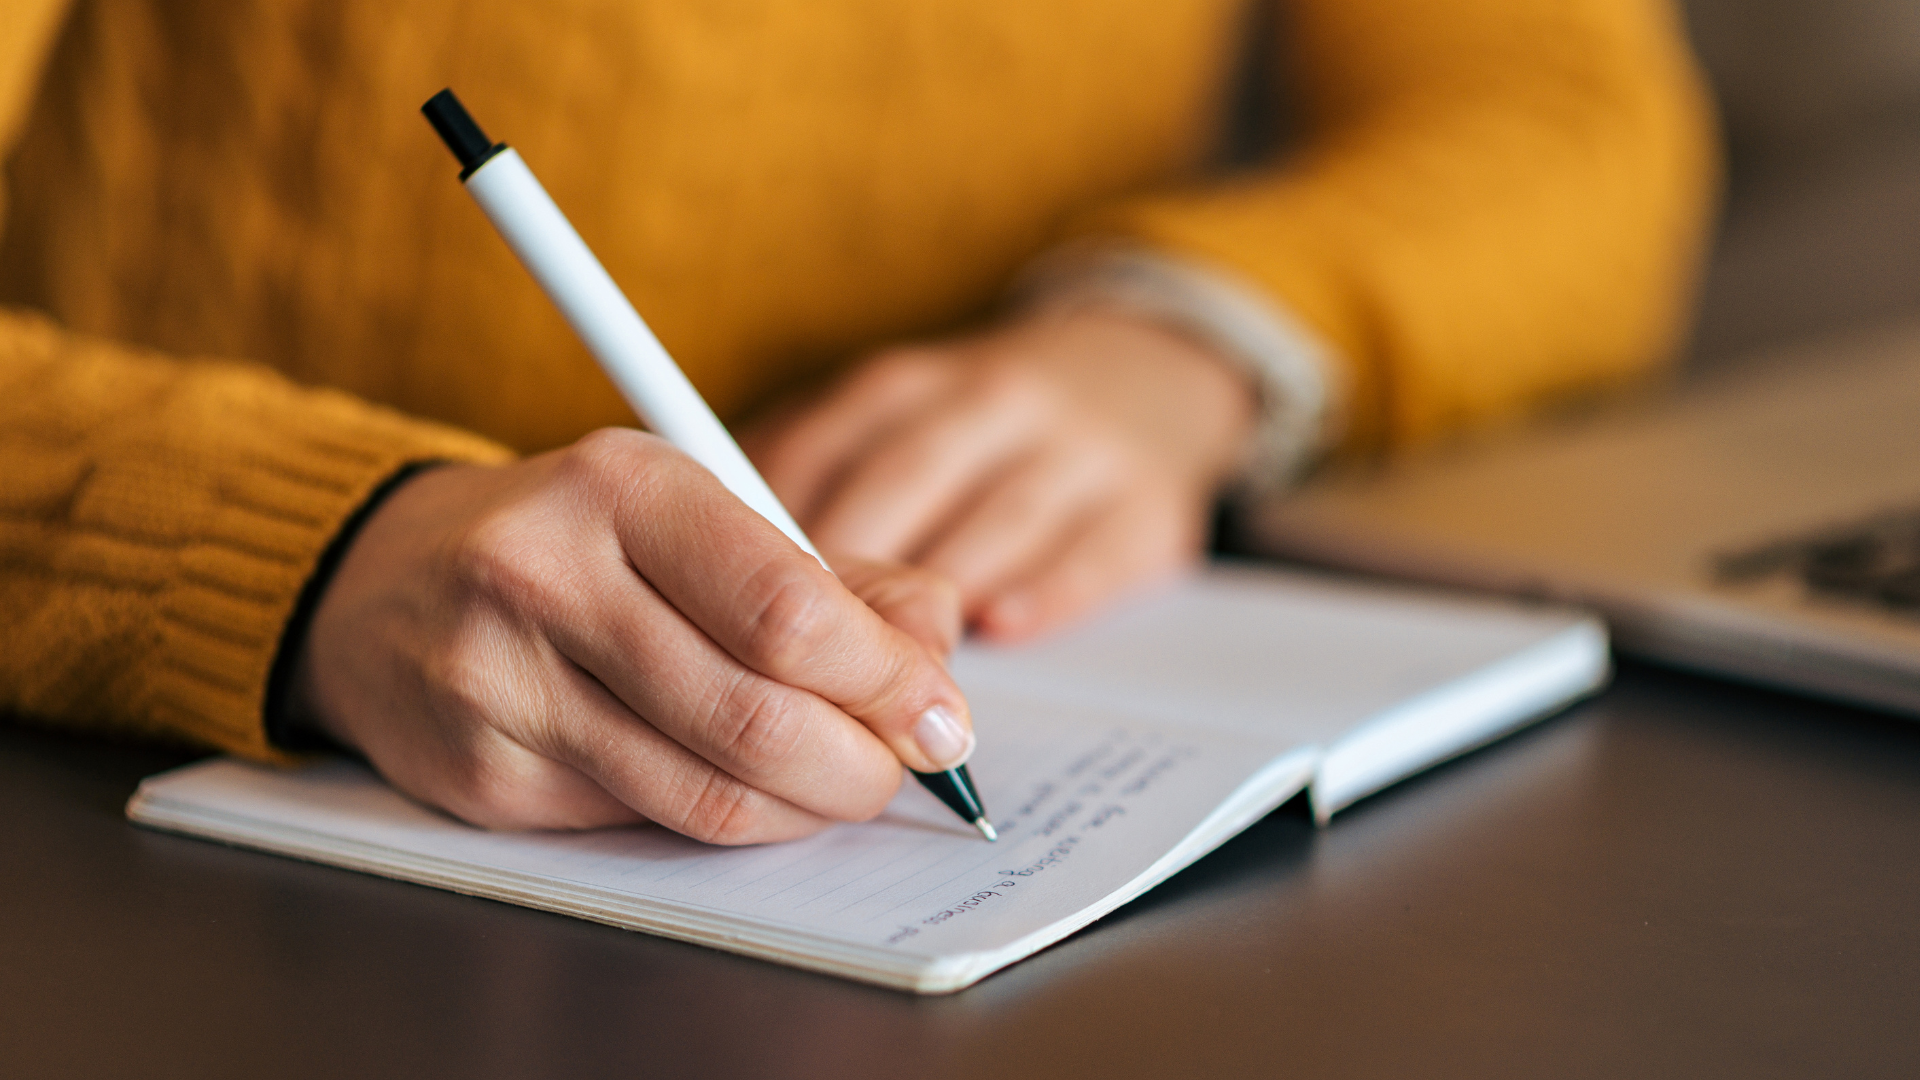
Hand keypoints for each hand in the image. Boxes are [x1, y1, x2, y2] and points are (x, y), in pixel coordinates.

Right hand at [290, 429, 971, 842]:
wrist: (383, 582)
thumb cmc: (578, 542)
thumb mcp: (700, 515)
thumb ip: (833, 575)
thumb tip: (935, 647)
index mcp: (622, 486)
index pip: (787, 608)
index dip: (887, 680)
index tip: (939, 712)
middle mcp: (546, 575)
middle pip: (756, 714)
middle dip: (861, 762)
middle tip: (902, 767)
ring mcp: (501, 683)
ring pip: (705, 792)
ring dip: (804, 807)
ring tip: (839, 784)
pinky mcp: (482, 775)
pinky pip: (645, 824)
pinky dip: (725, 819)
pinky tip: (745, 788)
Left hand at [742, 310, 1256, 641]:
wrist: (1144, 376)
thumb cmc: (978, 431)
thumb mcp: (892, 425)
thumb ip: (809, 481)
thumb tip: (703, 567)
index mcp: (904, 386)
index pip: (820, 452)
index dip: (770, 533)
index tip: (727, 603)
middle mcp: (989, 403)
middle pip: (902, 485)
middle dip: (848, 576)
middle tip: (800, 661)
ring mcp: (1076, 451)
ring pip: (994, 519)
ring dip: (937, 595)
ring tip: (888, 670)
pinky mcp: (1147, 506)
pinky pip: (1092, 552)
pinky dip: (1044, 591)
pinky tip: (1000, 627)